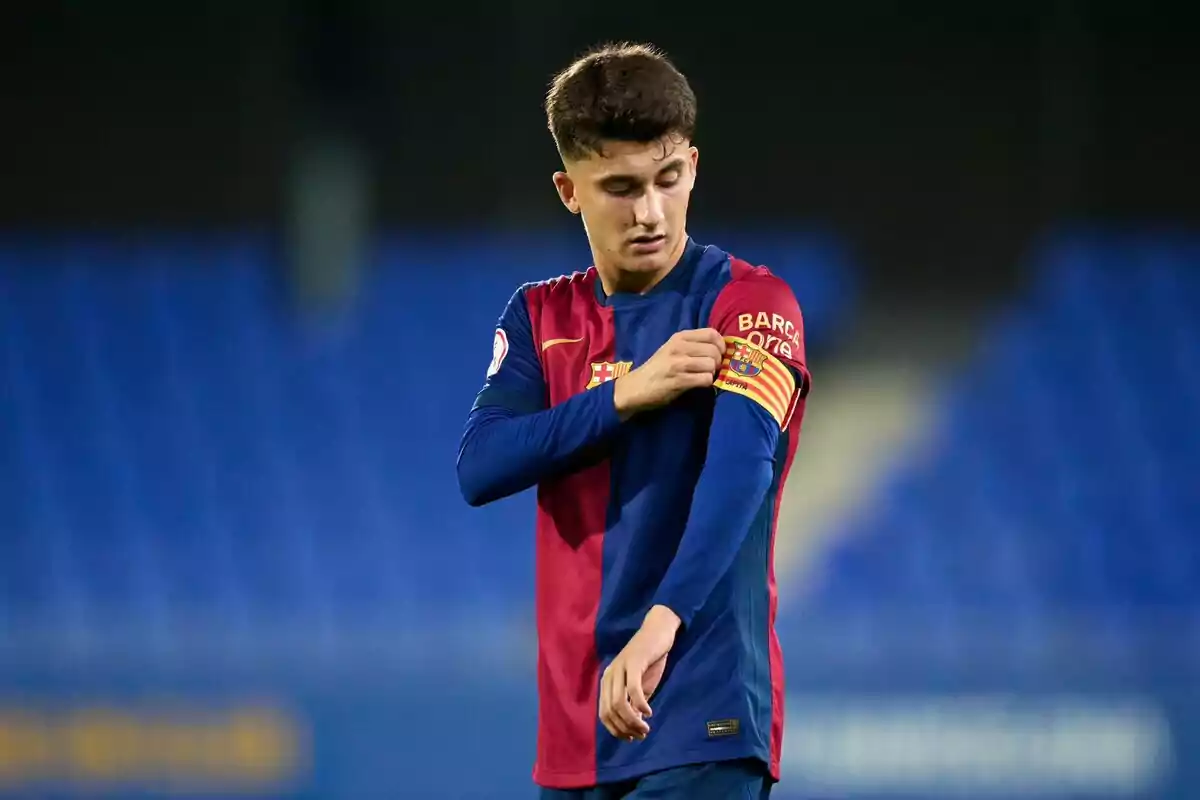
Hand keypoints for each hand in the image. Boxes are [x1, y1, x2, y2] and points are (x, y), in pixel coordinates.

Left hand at [599, 605, 681, 741]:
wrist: (658, 631)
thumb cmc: (650, 660)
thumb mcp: (640, 686)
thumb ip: (634, 703)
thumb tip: (634, 726)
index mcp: (607, 682)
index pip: (604, 714)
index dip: (616, 730)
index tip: (631, 739)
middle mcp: (609, 675)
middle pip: (610, 711)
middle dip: (625, 728)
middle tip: (641, 735)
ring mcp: (619, 667)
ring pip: (619, 703)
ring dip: (632, 721)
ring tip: (645, 728)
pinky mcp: (633, 662)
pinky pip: (632, 689)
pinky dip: (640, 704)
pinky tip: (649, 711)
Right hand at [612, 328, 725, 419]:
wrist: (636, 387)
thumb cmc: (657, 368)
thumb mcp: (672, 349)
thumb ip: (693, 345)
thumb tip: (719, 348)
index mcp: (679, 337)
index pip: (712, 333)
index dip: (721, 345)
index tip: (719, 354)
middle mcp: (679, 347)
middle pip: (714, 350)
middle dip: (718, 362)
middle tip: (711, 369)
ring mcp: (678, 364)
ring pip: (711, 364)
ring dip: (712, 373)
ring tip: (704, 377)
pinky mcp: (679, 381)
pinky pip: (705, 379)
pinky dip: (707, 383)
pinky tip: (699, 384)